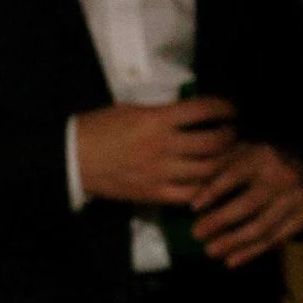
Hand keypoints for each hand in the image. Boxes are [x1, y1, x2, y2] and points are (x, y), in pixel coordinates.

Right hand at [72, 98, 234, 205]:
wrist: (71, 158)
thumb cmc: (99, 128)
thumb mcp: (132, 110)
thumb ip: (163, 113)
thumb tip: (193, 115)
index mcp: (156, 120)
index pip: (203, 110)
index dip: (224, 108)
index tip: (231, 110)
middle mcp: (162, 146)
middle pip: (213, 143)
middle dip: (229, 137)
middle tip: (231, 134)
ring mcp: (159, 173)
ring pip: (208, 171)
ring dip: (222, 162)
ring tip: (223, 157)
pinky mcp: (153, 193)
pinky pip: (190, 194)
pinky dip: (203, 188)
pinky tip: (205, 181)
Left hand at [190, 138, 302, 268]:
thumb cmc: (262, 160)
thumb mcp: (242, 151)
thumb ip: (220, 164)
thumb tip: (189, 184)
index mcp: (263, 157)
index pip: (233, 176)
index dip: (212, 192)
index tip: (193, 208)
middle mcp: (282, 177)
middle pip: (247, 205)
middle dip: (219, 222)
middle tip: (196, 234)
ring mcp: (296, 199)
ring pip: (261, 227)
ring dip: (233, 242)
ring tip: (210, 251)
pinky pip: (276, 239)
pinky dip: (252, 252)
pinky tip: (232, 260)